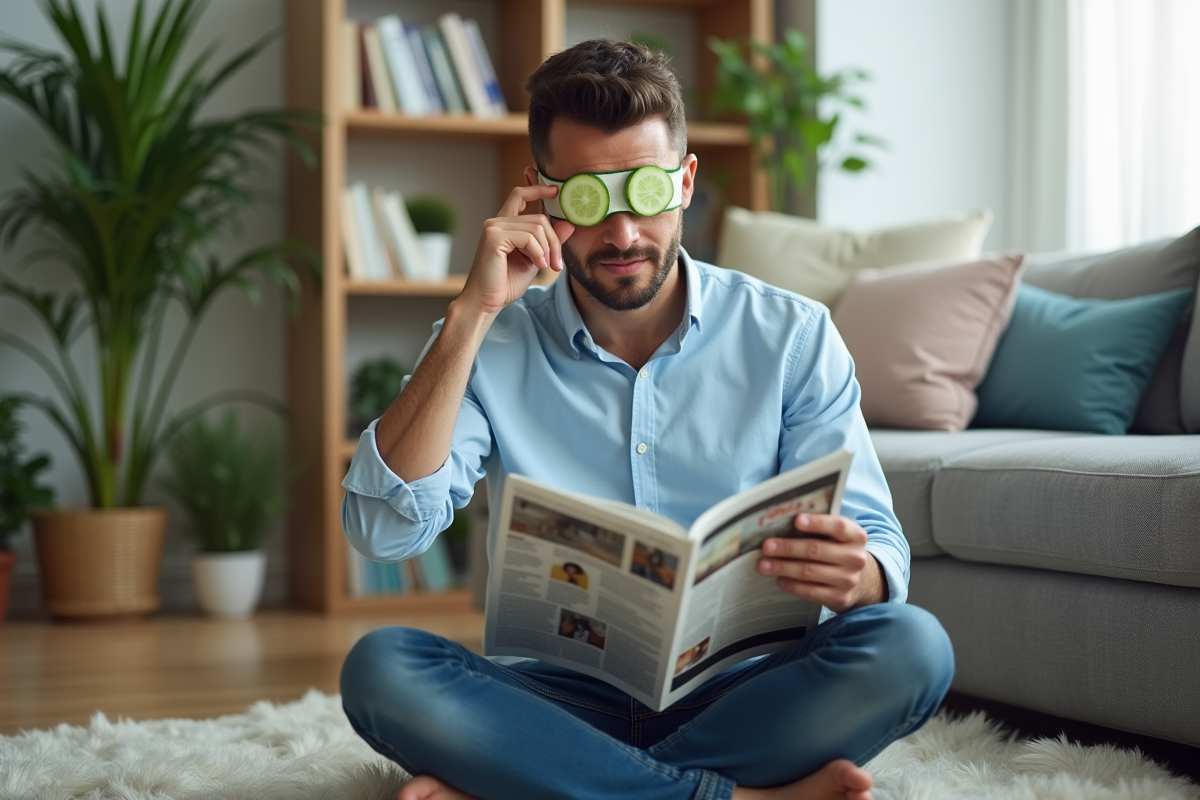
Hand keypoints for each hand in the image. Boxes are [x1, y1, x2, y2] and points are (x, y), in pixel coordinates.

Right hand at [460, 184, 574, 314]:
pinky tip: (538, 265)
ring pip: (537, 227)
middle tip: (557, 263)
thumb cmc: (506, 283)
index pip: (520, 195)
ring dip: (548, 249)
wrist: (486, 302)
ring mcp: (494, 227)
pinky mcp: (494, 237)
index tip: (554, 189)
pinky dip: (538, 253)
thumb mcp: (536, 259)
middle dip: (554, 241)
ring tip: (545, 266)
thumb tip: (569, 224)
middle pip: (539, 217)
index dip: (537, 187)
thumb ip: (549, 241)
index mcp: (505, 225)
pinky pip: (529, 237)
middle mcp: (497, 222)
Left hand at [757, 514, 885, 612]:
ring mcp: (848, 580)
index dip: (817, 523)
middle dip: (787, 548)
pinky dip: (792, 585)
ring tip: (764, 564)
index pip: (837, 526)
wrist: (861, 580)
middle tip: (766, 546)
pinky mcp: (840, 598)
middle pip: (816, 550)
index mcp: (855, 536)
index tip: (796, 520)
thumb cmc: (838, 550)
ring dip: (783, 567)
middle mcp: (855, 558)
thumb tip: (782, 523)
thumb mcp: (837, 536)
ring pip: (809, 572)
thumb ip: (819, 528)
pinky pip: (811, 592)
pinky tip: (779, 579)